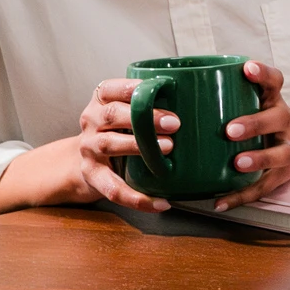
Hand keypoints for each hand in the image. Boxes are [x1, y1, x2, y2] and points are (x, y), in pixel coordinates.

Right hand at [67, 75, 178, 211]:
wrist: (86, 161)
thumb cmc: (120, 130)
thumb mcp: (129, 111)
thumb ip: (152, 105)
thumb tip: (203, 100)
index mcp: (102, 100)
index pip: (112, 88)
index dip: (135, 88)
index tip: (163, 87)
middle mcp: (91, 121)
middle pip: (112, 115)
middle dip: (144, 117)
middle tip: (175, 123)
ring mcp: (89, 148)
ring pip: (110, 144)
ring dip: (139, 147)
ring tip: (168, 148)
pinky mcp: (92, 174)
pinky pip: (113, 188)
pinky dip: (137, 198)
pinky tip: (160, 202)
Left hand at [206, 60, 289, 209]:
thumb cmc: (257, 118)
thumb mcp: (249, 101)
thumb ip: (219, 95)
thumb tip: (162, 90)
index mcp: (272, 100)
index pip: (274, 81)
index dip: (263, 74)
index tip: (247, 68)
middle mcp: (284, 122)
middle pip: (278, 118)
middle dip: (255, 123)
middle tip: (230, 130)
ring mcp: (286, 148)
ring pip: (280, 154)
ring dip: (259, 159)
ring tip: (237, 163)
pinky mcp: (280, 175)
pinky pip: (263, 187)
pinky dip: (241, 195)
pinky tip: (221, 202)